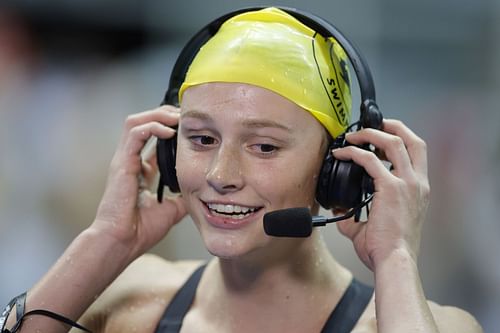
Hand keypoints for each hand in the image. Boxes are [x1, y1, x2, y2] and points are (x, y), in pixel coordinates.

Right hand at [92, 105, 186, 259]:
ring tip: (177, 117)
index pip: (154, 140)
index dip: (170, 129)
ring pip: (136, 121)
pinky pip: (135, 132)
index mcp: (140, 171)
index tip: (190, 128)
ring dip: (158, 115)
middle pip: (144, 124)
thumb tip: (200, 191)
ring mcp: (125, 160)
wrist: (122, 242)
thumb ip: (183, 196)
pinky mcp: (122, 162)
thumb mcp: (171, 210)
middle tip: (185, 116)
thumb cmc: (140, 230)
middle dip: (165, 115)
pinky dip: (153, 126)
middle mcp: (131, 161)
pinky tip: (169, 131)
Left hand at [333, 119, 429, 270]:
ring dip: (371, 134)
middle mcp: (418, 183)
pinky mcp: (391, 188)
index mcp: (419, 190)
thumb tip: (338, 209)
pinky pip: (370, 160)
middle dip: (393, 126)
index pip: (417, 154)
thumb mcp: (373, 227)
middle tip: (374, 123)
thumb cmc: (387, 249)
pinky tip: (341, 153)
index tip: (382, 136)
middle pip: (413, 140)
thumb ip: (356, 215)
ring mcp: (407, 184)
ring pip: (393, 143)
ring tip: (353, 136)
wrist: (393, 262)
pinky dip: (354, 153)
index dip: (401, 138)